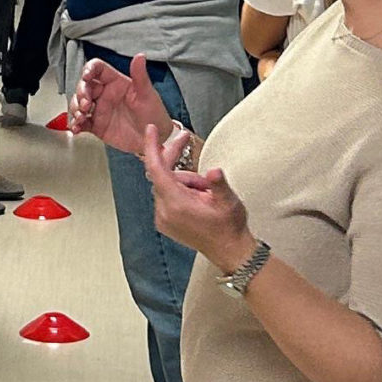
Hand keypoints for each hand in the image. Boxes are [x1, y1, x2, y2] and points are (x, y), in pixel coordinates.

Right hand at [68, 55, 171, 153]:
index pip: (98, 69)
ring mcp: (99, 110)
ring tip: (80, 117)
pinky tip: (76, 128)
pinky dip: (75, 124)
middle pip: (84, 86)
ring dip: (75, 108)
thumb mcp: (147, 94)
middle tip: (85, 104)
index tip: (86, 76)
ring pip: (78, 103)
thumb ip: (140, 76)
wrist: (154, 139)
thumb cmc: (154, 114)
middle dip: (81, 93)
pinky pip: (81, 122)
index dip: (89, 69)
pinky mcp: (96, 125)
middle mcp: (105, 94)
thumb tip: (140, 56)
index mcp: (116, 82)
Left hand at [140, 123, 252, 269]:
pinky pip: (166, 196)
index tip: (150, 130)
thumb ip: (219, 184)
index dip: (152, 147)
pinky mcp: (166, 223)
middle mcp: (164, 212)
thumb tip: (214, 172)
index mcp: (176, 204)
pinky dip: (179, 189)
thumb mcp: (229, 201)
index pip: (156, 169)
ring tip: (206, 191)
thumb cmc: (230, 227)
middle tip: (185, 140)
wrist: (230, 251)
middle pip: (162, 174)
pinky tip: (198, 196)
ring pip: (166, 184)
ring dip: (184, 180)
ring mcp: (163, 219)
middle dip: (175, 159)